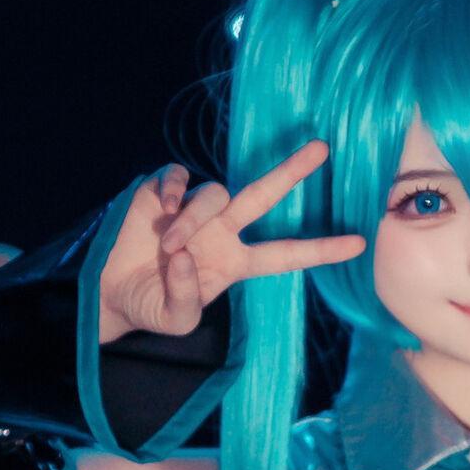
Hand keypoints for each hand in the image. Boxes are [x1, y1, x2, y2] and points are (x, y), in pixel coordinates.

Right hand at [102, 138, 364, 338]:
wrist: (110, 293)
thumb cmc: (150, 306)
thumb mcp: (175, 320)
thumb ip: (186, 298)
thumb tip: (186, 254)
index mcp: (236, 262)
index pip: (286, 254)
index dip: (321, 249)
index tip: (360, 243)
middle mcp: (223, 230)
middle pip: (264, 195)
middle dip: (292, 172)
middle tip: (322, 149)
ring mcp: (195, 209)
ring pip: (213, 196)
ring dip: (193, 219)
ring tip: (167, 246)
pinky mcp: (163, 193)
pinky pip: (178, 177)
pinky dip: (173, 190)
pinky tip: (160, 208)